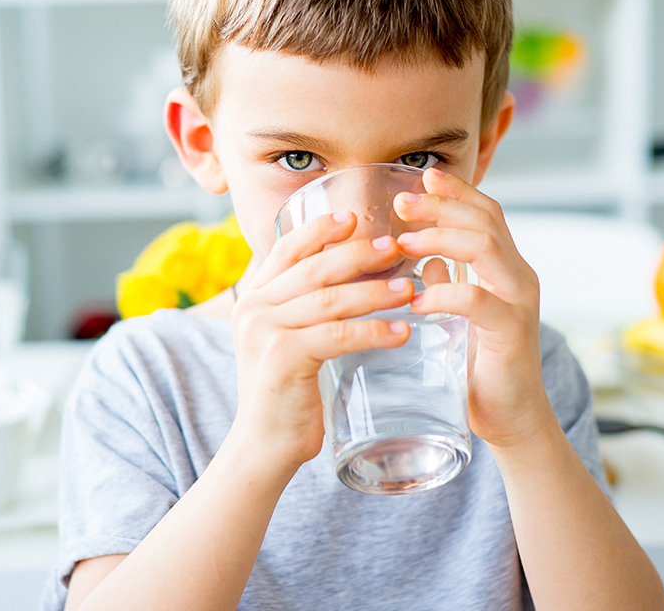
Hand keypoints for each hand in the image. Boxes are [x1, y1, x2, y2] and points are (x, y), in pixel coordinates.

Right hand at [228, 212, 416, 469]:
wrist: (264, 446)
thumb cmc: (288, 394)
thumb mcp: (291, 341)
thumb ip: (308, 310)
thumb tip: (357, 278)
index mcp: (254, 298)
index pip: (285, 249)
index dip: (320, 229)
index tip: (353, 217)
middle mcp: (254, 308)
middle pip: (312, 267)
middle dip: (358, 254)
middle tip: (395, 247)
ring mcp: (265, 331)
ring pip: (328, 298)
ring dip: (373, 291)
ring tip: (409, 289)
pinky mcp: (282, 358)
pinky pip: (337, 335)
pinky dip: (373, 330)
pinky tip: (401, 331)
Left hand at [394, 168, 553, 448]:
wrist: (511, 419)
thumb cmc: (482, 368)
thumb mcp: (460, 317)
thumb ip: (450, 284)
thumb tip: (426, 259)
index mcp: (507, 269)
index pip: (486, 214)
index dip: (457, 193)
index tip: (422, 178)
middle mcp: (519, 277)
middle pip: (486, 221)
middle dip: (443, 206)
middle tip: (402, 202)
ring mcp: (519, 302)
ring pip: (486, 248)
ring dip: (440, 238)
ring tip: (403, 243)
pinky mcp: (512, 332)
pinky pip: (478, 300)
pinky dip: (444, 293)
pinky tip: (417, 299)